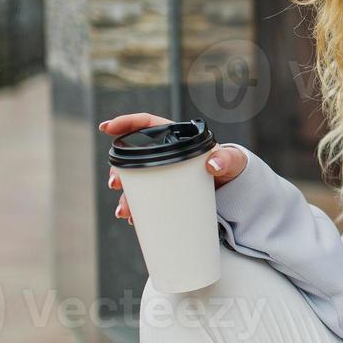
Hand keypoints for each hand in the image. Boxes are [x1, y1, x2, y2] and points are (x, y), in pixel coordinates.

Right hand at [98, 113, 247, 224]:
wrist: (236, 190)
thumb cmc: (232, 167)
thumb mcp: (232, 161)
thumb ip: (227, 159)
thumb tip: (212, 165)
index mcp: (176, 138)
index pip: (146, 124)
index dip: (125, 123)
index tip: (106, 127)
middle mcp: (165, 154)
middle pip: (133, 156)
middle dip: (118, 170)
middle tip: (115, 184)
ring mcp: (164, 174)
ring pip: (136, 180)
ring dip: (125, 195)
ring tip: (124, 211)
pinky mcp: (166, 191)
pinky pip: (146, 198)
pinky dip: (137, 209)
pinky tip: (133, 219)